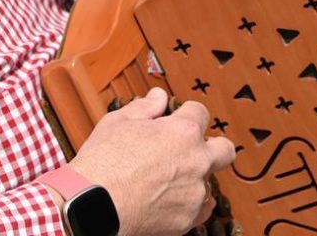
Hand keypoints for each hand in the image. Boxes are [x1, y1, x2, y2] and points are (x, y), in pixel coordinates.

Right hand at [67, 88, 234, 235]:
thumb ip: (145, 107)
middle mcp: (196, 161)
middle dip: (212, 145)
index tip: (180, 116)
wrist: (92, 204)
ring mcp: (194, 192)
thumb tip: (158, 97)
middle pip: (224, 149)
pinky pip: (201, 208)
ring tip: (168, 178)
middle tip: (192, 148)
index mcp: (182, 132)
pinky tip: (172, 198)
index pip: (200, 112)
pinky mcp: (187, 219)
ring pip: (209, 181)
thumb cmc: (103, 162)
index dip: (188, 112)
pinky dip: (191, 203)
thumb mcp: (119, 122)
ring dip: (195, 176)